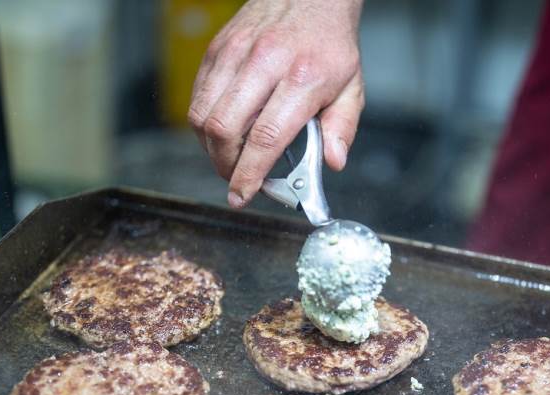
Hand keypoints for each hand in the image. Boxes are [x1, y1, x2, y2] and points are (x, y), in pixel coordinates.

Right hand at [188, 0, 364, 207]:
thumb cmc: (329, 44)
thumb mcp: (351, 87)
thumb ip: (342, 128)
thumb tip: (333, 162)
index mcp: (303, 77)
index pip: (266, 137)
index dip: (249, 174)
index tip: (242, 195)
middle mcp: (265, 63)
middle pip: (224, 129)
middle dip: (225, 166)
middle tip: (236, 179)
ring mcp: (236, 53)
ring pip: (203, 115)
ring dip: (211, 148)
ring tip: (229, 158)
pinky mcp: (217, 49)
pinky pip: (198, 97)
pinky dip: (204, 124)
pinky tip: (222, 131)